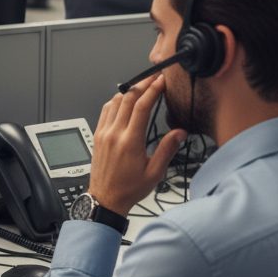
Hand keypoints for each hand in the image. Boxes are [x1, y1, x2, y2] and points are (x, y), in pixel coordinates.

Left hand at [89, 75, 187, 216]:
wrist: (106, 198)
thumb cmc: (129, 188)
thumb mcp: (155, 172)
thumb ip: (167, 149)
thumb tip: (180, 132)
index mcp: (130, 142)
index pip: (142, 107)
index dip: (153, 90)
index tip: (161, 81)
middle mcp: (114, 134)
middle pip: (127, 99)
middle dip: (142, 85)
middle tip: (153, 78)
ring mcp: (103, 133)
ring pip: (114, 102)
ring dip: (128, 91)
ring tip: (140, 86)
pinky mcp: (97, 136)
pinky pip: (105, 111)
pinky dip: (115, 101)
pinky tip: (122, 100)